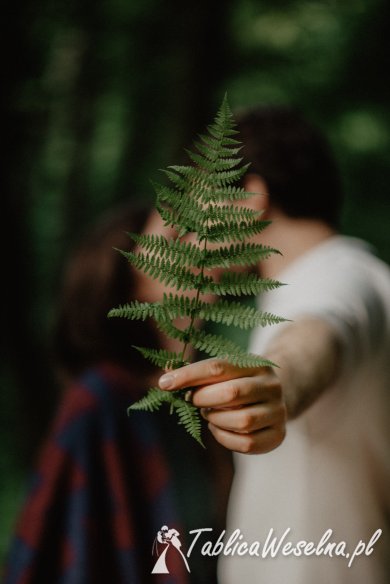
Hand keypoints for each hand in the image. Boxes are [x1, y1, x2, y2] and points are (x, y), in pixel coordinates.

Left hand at [158, 358, 286, 453]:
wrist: (273, 399)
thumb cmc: (237, 383)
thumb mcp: (223, 371)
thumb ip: (196, 374)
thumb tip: (165, 378)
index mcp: (256, 364)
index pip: (218, 367)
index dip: (189, 376)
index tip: (165, 383)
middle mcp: (271, 386)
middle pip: (231, 393)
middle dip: (204, 399)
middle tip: (194, 401)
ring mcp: (278, 411)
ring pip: (241, 421)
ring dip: (216, 420)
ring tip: (210, 414)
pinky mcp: (278, 435)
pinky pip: (247, 443)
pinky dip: (225, 438)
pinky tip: (219, 428)